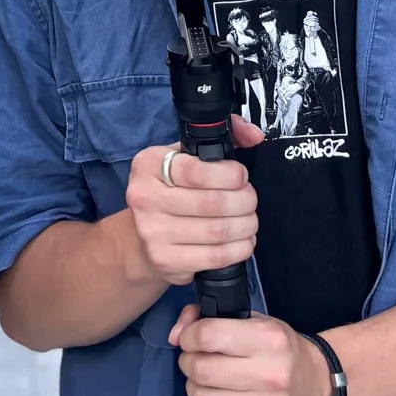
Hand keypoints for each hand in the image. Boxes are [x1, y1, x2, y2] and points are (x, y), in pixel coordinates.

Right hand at [121, 117, 264, 286]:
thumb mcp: (185, 157)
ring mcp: (152, 232)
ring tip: (250, 221)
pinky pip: (215, 257)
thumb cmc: (171, 191)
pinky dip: (239, 249)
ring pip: (217, 231)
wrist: (140, 237)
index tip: (241, 177)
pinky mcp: (165, 260)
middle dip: (244, 201)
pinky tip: (243, 241)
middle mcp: (144, 197)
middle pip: (211, 203)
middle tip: (250, 200)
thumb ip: (221, 140)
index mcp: (148, 165)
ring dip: (245, 226)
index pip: (196, 171)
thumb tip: (255, 135)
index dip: (230, 175)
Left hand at [169, 304, 336, 395]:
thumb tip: (176, 334)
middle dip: (188, 362)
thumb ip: (213, 318)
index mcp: (270, 340)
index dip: (189, 336)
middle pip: (200, 369)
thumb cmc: (281, 351)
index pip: (208, 335)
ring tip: (207, 382)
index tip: (191, 339)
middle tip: (196, 359)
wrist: (319, 387)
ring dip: (194, 389)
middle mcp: (271, 375)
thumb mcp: (257, 322)